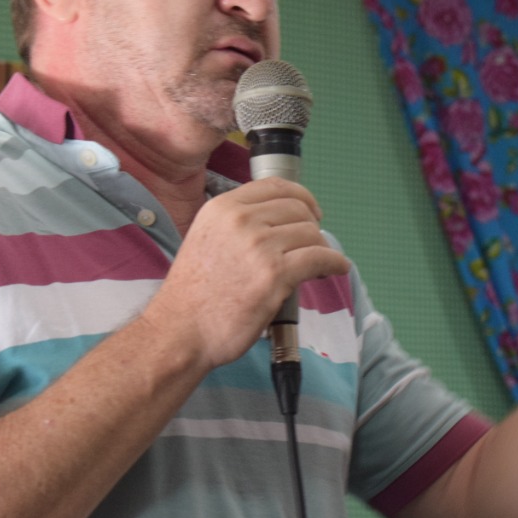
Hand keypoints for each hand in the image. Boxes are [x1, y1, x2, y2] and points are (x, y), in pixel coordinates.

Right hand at [143, 177, 351, 369]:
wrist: (181, 331)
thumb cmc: (192, 295)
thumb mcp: (205, 238)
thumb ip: (237, 223)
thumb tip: (278, 221)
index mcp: (222, 208)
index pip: (275, 185)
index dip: (301, 196)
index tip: (310, 211)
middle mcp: (240, 220)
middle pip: (298, 208)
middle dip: (312, 226)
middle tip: (312, 245)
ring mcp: (259, 247)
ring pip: (311, 233)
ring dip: (321, 248)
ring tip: (319, 264)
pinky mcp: (274, 275)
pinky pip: (319, 258)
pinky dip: (335, 262)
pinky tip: (336, 268)